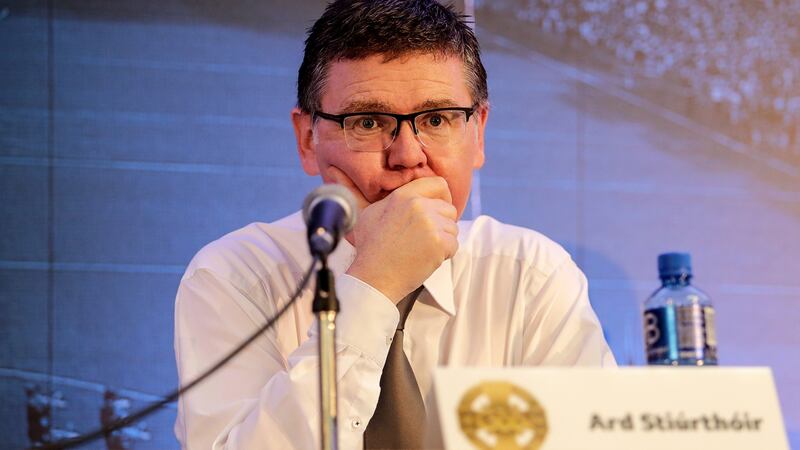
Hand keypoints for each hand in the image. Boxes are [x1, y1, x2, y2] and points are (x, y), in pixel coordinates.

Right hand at [326, 167, 458, 302]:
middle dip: (442, 223)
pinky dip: (444, 254)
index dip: (443, 197)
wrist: (373, 277)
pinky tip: (426, 258)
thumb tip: (408, 197)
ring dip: (443, 240)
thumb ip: (392, 200)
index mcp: (403, 196)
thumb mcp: (372, 214)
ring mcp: (430, 224)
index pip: (438, 184)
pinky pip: (454, 244)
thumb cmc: (371, 249)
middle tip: (426, 238)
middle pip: (449, 209)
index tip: (438, 210)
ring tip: (422, 249)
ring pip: (453, 228)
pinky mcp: (439, 243)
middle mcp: (419, 206)